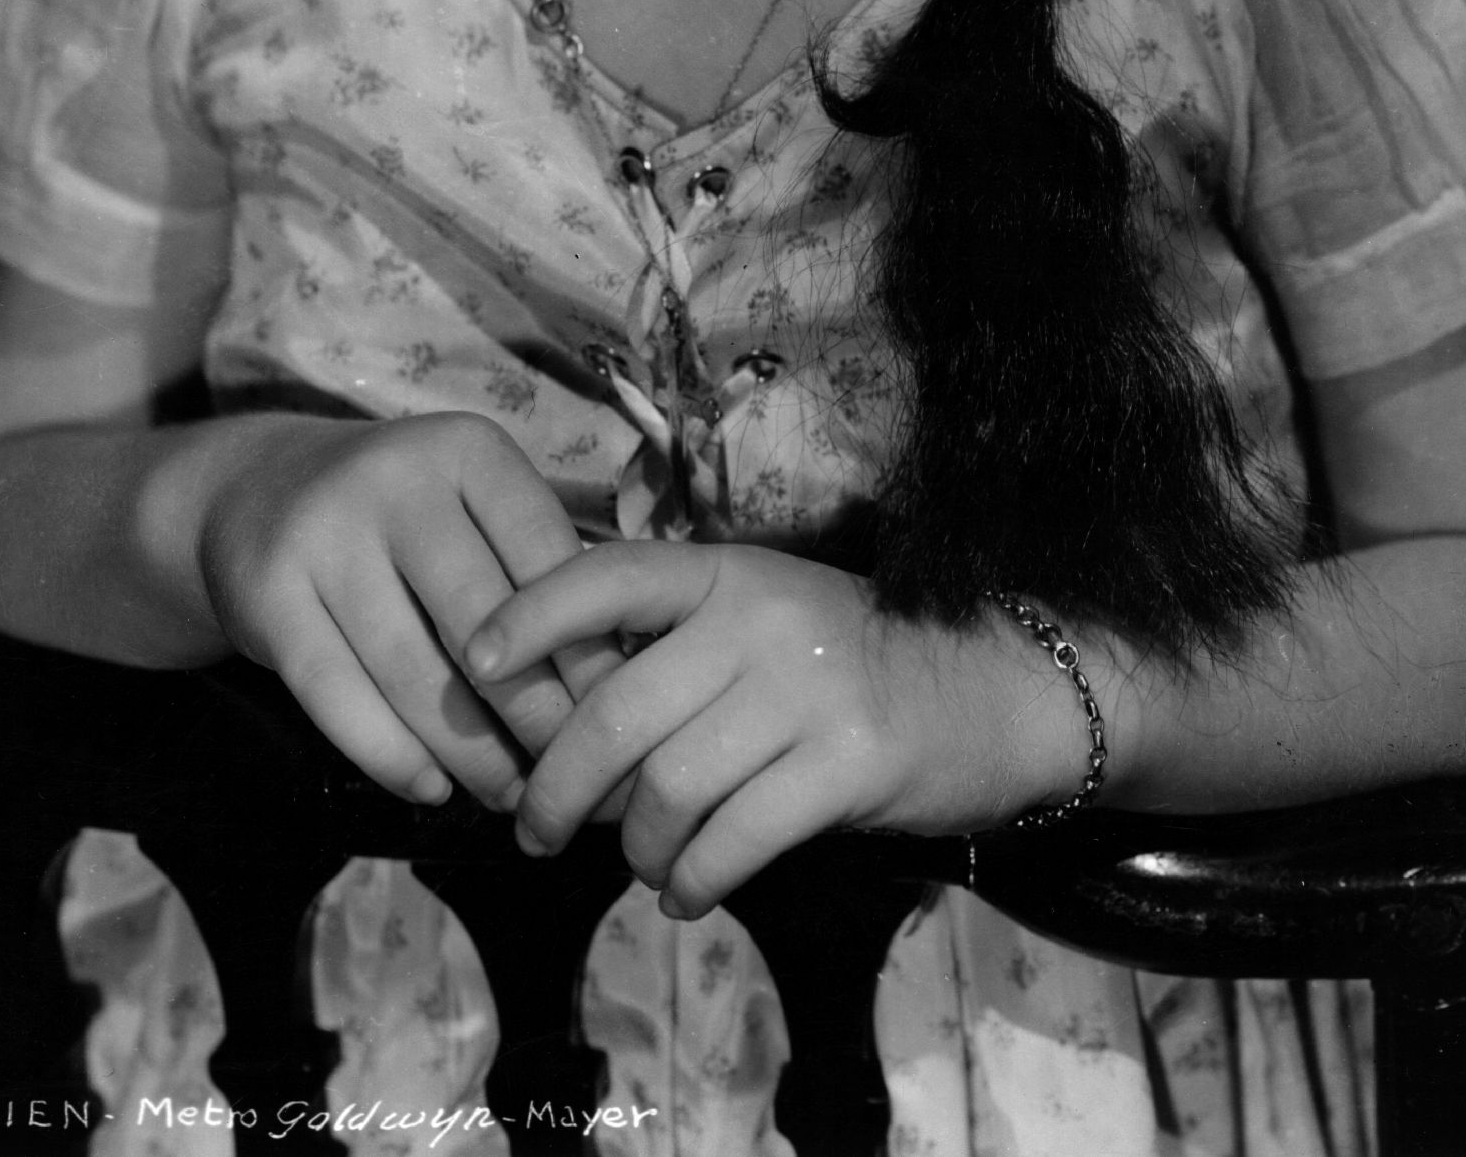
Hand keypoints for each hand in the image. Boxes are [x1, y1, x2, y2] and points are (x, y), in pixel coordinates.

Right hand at [197, 411, 628, 809]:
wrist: (257, 493)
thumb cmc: (404, 517)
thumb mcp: (471, 506)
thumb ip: (535, 571)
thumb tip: (622, 681)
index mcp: (467, 450)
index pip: (546, 556)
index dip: (587, 644)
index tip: (616, 714)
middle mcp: (397, 479)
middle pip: (483, 620)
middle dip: (535, 712)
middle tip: (568, 775)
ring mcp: (326, 534)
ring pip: (413, 671)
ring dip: (469, 752)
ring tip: (509, 797)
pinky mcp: (269, 595)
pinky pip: (338, 697)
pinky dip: (391, 755)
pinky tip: (431, 790)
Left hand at [465, 541, 1092, 915]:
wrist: (990, 689)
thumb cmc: (851, 658)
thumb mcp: (762, 618)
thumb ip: (675, 646)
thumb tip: (558, 716)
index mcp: (726, 574)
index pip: (606, 575)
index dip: (530, 614)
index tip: (475, 663)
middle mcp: (757, 620)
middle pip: (616, 711)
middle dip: (556, 785)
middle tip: (533, 830)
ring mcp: (804, 691)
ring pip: (668, 788)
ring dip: (634, 847)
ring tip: (639, 863)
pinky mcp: (846, 765)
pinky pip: (733, 840)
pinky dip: (692, 880)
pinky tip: (688, 891)